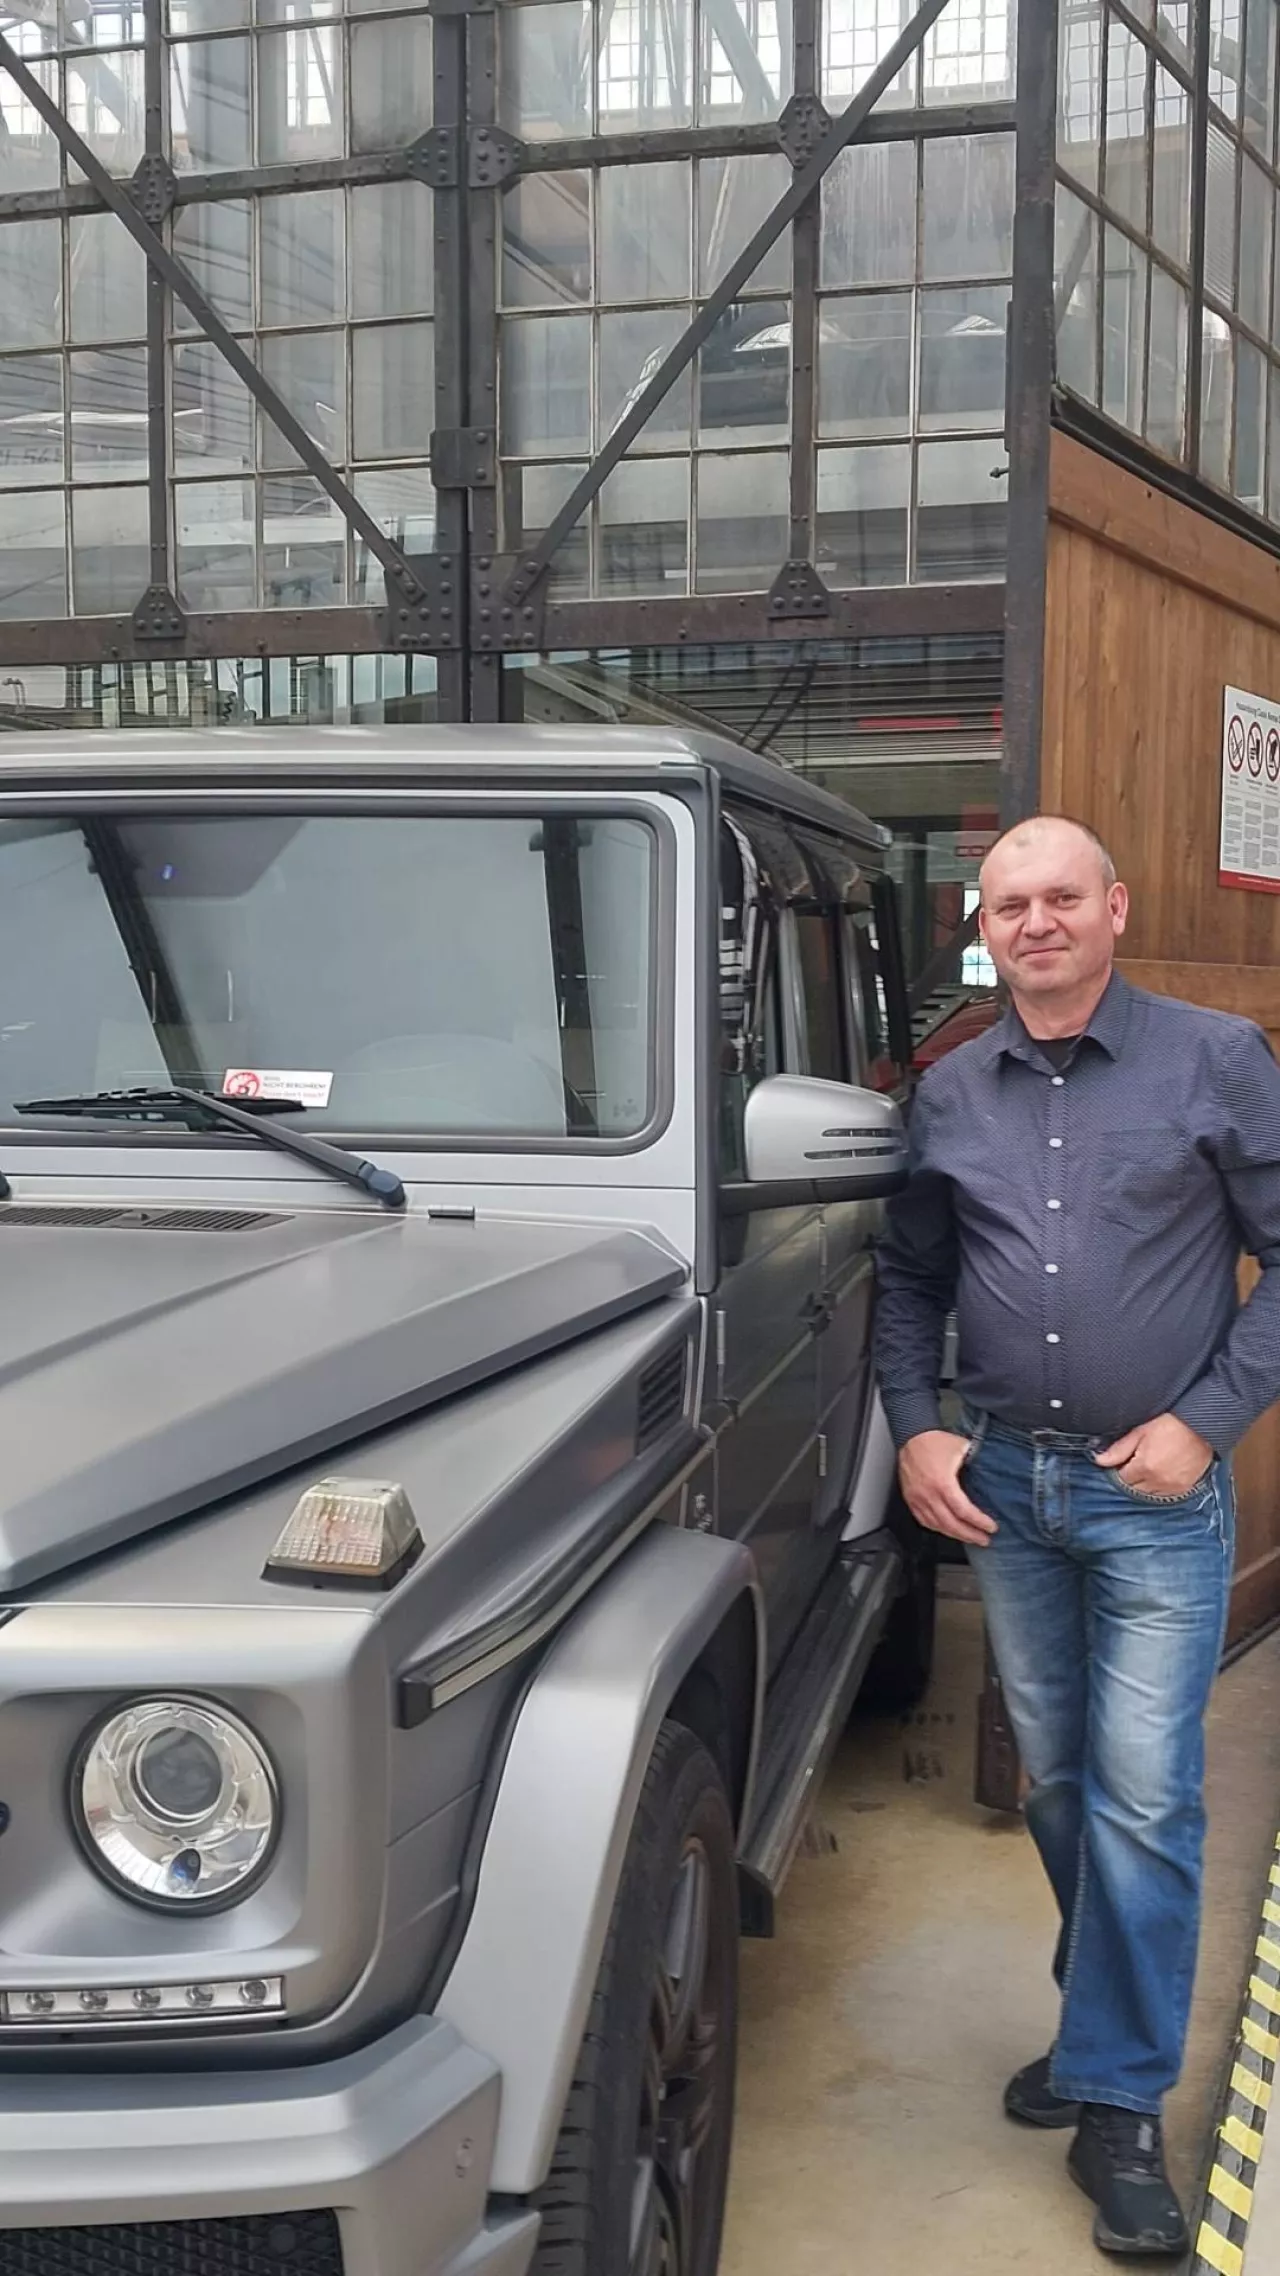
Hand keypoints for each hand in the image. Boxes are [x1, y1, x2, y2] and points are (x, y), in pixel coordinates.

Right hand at [898, 1430, 997, 1548]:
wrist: (911, 1436)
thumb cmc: (935, 1441)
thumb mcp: (962, 1448)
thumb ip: (976, 1462)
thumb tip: (993, 1472)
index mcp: (943, 1483)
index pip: (963, 1511)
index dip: (979, 1522)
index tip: (991, 1527)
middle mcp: (929, 1495)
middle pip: (951, 1524)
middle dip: (970, 1535)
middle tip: (984, 1540)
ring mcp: (917, 1499)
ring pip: (937, 1526)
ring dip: (955, 1535)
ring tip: (969, 1538)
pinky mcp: (910, 1499)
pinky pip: (924, 1521)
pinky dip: (937, 1528)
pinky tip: (947, 1530)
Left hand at [1094, 1413, 1213, 1497]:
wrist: (1202, 1425)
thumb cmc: (1171, 1424)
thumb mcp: (1141, 1431)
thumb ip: (1120, 1449)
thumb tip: (1100, 1460)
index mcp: (1145, 1467)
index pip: (1121, 1479)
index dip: (1119, 1469)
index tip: (1122, 1462)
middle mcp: (1158, 1481)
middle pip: (1134, 1489)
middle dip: (1130, 1478)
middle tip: (1134, 1464)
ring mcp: (1172, 1487)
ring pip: (1148, 1494)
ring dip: (1144, 1485)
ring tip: (1148, 1468)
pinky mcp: (1184, 1488)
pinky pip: (1164, 1495)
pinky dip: (1158, 1488)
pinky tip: (1159, 1475)